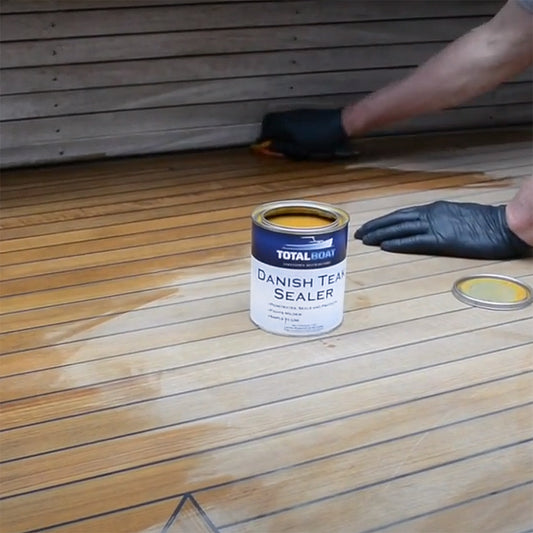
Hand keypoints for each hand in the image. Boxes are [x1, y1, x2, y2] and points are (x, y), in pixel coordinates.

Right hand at [257, 108, 353, 159]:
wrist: (340, 124)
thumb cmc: (322, 140)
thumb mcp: (301, 149)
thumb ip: (284, 147)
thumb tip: (269, 146)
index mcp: (285, 126)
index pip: (265, 130)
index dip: (262, 140)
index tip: (263, 148)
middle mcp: (287, 116)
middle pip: (269, 120)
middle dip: (267, 131)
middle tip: (271, 143)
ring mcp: (296, 112)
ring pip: (278, 118)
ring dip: (277, 129)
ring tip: (284, 141)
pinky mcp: (303, 112)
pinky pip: (287, 118)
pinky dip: (285, 126)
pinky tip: (295, 135)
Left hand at [354, 201, 530, 258]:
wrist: (502, 226)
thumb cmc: (482, 223)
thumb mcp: (455, 216)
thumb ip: (437, 220)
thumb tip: (422, 227)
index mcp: (433, 209)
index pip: (401, 214)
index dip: (382, 221)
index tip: (368, 227)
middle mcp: (430, 215)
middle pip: (395, 220)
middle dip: (375, 226)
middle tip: (358, 233)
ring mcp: (436, 226)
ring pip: (400, 229)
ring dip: (380, 234)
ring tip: (364, 240)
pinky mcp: (442, 240)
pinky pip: (415, 241)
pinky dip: (398, 243)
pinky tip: (384, 246)